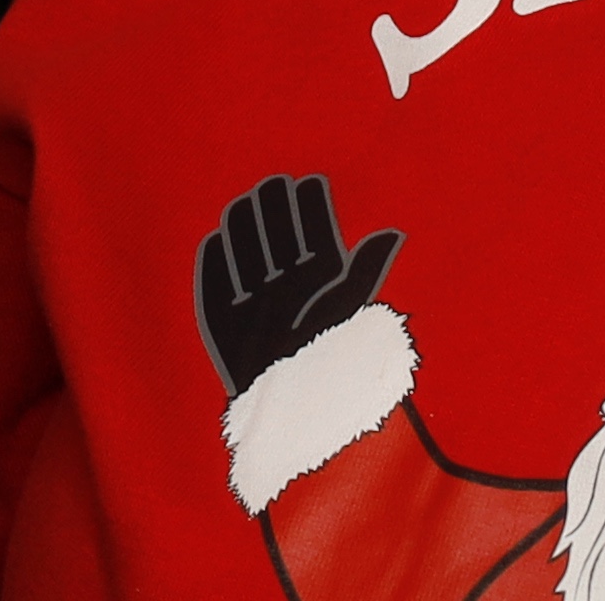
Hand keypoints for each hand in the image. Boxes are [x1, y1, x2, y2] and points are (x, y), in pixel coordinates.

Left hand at [192, 173, 400, 397]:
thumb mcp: (359, 315)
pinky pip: (213, 275)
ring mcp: (246, 299)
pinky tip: (218, 240)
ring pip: (239, 240)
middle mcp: (279, 282)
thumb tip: (391, 234)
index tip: (309, 183)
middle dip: (273, 197)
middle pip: (271, 222)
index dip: (309, 196)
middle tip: (274, 184)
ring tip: (245, 203)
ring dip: (243, 216)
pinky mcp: (220, 321)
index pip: (310, 220)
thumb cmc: (337, 365)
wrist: (299, 422)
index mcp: (316, 280)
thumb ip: (369, 269)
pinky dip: (215, 253)